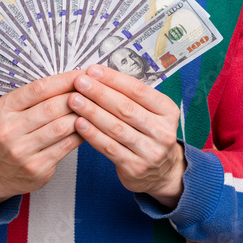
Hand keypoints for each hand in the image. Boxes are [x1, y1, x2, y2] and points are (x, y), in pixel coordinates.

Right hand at [0, 70, 84, 209]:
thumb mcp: (15, 112)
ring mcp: (21, 151)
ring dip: (81, 115)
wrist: (2, 174)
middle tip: (93, 91)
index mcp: (3, 109)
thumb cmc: (15, 135)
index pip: (38, 88)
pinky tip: (88, 127)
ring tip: (93, 108)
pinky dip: (81, 134)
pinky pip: (66, 146)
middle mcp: (8, 130)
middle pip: (51, 107)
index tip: (82, 74)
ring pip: (61, 127)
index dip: (64, 80)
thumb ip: (37, 97)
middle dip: (76, 97)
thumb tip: (73, 79)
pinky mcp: (36, 167)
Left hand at [68, 64, 184, 208]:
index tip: (93, 70)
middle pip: (126, 108)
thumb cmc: (149, 134)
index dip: (114, 79)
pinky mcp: (135, 168)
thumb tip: (100, 75)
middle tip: (80, 82)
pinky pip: (109, 148)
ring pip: (116, 128)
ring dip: (92, 112)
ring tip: (74, 100)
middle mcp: (162, 131)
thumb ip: (131, 97)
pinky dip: (92, 134)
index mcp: (167, 111)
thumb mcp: (151, 113)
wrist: (162, 172)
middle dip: (99, 93)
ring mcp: (150, 152)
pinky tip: (79, 123)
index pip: (138, 90)